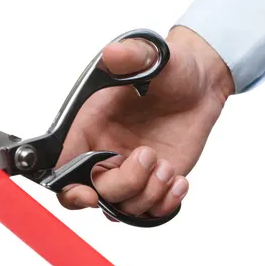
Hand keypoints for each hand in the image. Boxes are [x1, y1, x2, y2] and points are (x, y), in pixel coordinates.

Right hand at [56, 26, 234, 218]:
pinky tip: (178, 180)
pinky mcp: (153, 181)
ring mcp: (129, 169)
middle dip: (124, 185)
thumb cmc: (169, 67)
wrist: (201, 82)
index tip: (88, 194)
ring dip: (148, 192)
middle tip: (148, 158)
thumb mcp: (150, 56)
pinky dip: (164, 205)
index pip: (63, 165)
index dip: (68, 187)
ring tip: (167, 165)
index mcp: (90, 125)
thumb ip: (129, 56)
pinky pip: (150, 211)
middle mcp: (105, 150)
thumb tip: (113, 54)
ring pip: (124, 206)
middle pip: (97, 191)